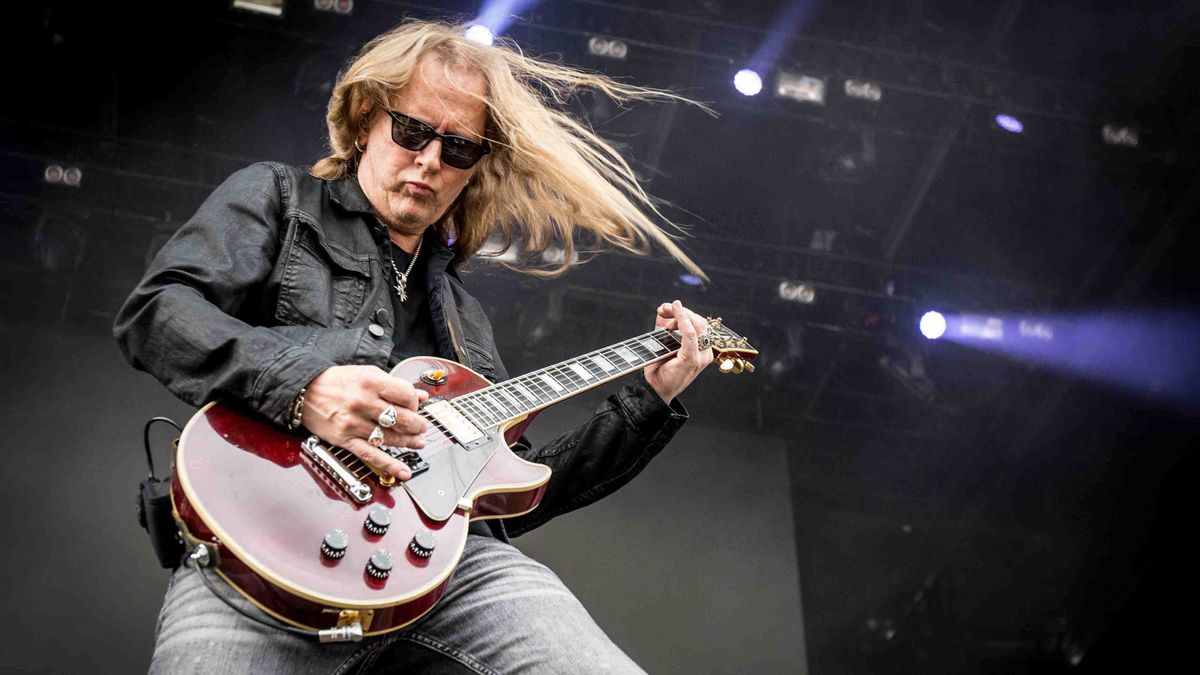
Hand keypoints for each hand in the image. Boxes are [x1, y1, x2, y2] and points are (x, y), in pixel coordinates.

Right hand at [301, 365, 429, 480]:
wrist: (303, 390)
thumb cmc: (335, 381)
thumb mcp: (367, 374)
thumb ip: (394, 385)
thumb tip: (421, 396)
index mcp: (371, 382)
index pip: (406, 395)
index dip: (415, 403)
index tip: (415, 407)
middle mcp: (363, 403)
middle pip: (402, 419)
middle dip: (418, 425)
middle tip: (421, 427)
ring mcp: (354, 423)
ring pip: (390, 438)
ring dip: (409, 442)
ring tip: (418, 442)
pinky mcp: (345, 440)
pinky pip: (372, 455)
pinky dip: (389, 465)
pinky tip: (403, 471)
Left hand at [643, 300, 714, 403]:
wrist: (654, 389)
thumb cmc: (659, 367)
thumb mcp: (663, 341)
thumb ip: (665, 325)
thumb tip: (665, 306)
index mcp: (702, 350)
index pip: (700, 324)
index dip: (686, 312)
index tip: (672, 306)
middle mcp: (705, 353)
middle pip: (700, 323)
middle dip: (684, 312)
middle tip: (669, 308)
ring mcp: (700, 357)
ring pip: (698, 326)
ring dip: (683, 314)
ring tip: (670, 309)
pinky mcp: (692, 360)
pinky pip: (691, 335)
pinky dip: (684, 322)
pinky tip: (677, 312)